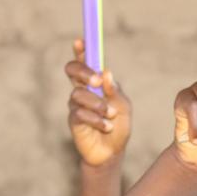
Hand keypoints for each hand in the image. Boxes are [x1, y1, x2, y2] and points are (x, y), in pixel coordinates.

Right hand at [66, 39, 130, 167]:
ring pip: (78, 93)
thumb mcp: (123, 108)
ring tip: (110, 116)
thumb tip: (106, 73)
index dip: (81, 50)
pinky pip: (79, 113)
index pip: (85, 62)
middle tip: (95, 80)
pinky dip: (95, 119)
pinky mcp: (73, 120)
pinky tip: (106, 127)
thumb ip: (115, 91)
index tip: (81, 42)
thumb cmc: (119, 128)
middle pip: (72, 70)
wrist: (112, 153)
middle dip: (82, 71)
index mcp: (96, 83)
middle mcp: (84, 90)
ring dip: (97, 104)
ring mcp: (76, 104)